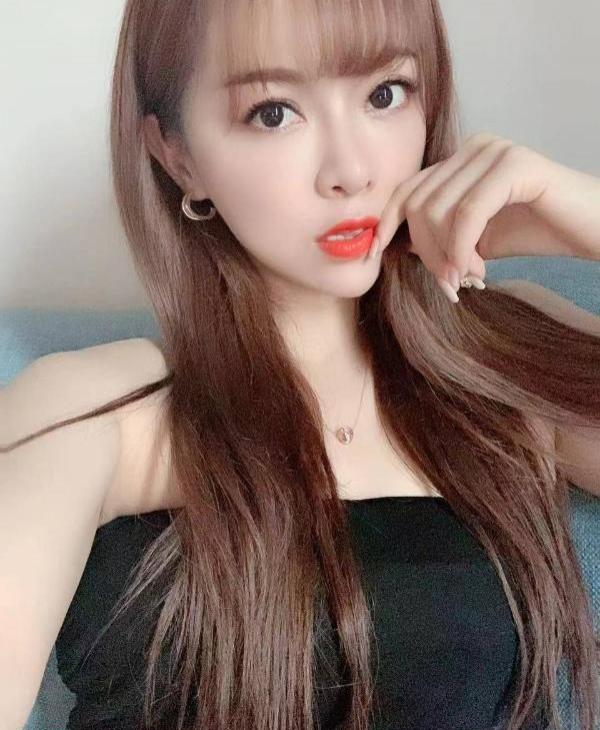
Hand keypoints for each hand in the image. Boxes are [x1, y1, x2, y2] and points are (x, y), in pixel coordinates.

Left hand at [370, 132, 599, 301]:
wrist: (590, 230)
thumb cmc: (536, 232)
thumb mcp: (474, 237)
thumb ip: (440, 233)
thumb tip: (401, 243)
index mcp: (460, 160)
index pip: (407, 190)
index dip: (388, 224)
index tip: (379, 256)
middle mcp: (474, 147)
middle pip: (418, 204)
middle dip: (426, 251)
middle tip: (449, 281)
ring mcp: (494, 152)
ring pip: (437, 210)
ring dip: (447, 255)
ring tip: (470, 275)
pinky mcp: (515, 166)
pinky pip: (467, 213)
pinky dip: (463, 247)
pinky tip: (477, 268)